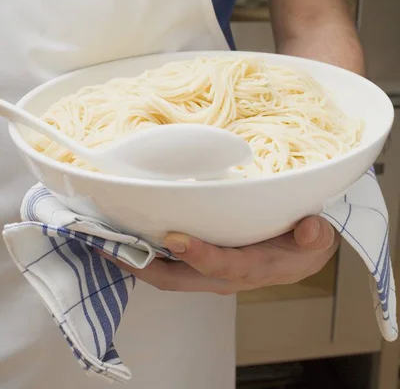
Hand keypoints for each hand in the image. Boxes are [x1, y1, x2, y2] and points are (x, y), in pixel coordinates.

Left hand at [99, 216, 338, 294]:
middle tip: (107, 243)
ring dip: (133, 260)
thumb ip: (314, 236)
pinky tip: (125, 238)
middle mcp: (222, 275)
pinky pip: (166, 267)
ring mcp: (207, 273)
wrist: (300, 258)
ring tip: (103, 239)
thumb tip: (309, 228)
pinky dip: (142, 256)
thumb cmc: (302, 246)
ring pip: (163, 275)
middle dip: (139, 265)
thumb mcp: (316, 240)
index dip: (198, 254)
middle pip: (174, 279)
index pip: (221, 264)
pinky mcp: (201, 267)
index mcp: (250, 267)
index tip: (174, 236)